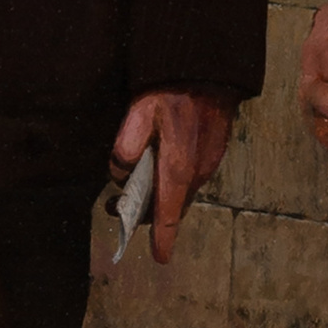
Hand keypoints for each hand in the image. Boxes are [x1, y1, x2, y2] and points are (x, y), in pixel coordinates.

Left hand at [110, 87, 234, 264]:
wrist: (207, 69)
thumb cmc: (171, 89)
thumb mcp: (138, 112)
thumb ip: (125, 147)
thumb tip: (119, 175)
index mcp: (178, 166)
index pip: (170, 213)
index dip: (164, 238)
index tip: (160, 258)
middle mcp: (198, 171)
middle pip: (174, 207)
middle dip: (147, 215)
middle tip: (114, 207)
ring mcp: (209, 163)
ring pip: (182, 194)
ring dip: (159, 198)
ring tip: (130, 187)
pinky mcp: (213, 154)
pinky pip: (190, 180)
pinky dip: (172, 184)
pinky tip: (156, 169)